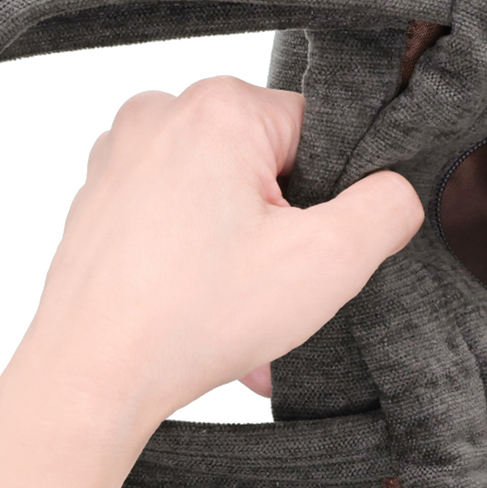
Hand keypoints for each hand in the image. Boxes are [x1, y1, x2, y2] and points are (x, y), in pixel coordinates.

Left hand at [21, 75, 422, 427]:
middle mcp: (161, 114)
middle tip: (276, 282)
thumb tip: (397, 191)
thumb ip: (387, 208)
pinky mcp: (101, 196)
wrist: (90, 378)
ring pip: (226, 189)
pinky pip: (181, 211)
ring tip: (240, 304)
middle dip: (286, 223)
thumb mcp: (329, 262)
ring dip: (247, 245)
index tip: (309, 245)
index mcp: (218, 109)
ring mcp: (122, 154)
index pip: (318, 130)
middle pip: (270, 160)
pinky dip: (204, 254)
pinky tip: (206, 305)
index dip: (331, 193)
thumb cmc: (194, 317)